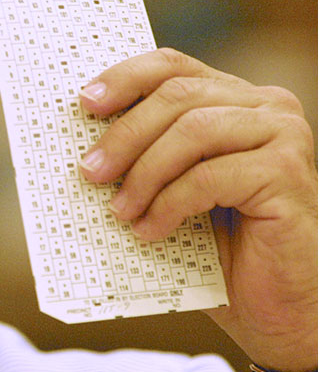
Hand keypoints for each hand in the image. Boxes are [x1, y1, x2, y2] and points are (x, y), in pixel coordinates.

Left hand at [78, 48, 316, 371]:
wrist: (275, 304)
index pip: (172, 66)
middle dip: (124, 135)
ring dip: (144, 173)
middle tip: (90, 172)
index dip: (125, 78)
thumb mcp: (173, 187)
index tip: (86, 103)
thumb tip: (85, 145)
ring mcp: (283, 136)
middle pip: (177, 96)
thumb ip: (145, 155)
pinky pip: (210, 176)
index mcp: (234, 98)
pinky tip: (150, 230)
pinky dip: (169, 204)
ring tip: (119, 211)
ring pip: (192, 131)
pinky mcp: (287, 174)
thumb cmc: (219, 245)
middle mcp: (265, 106)